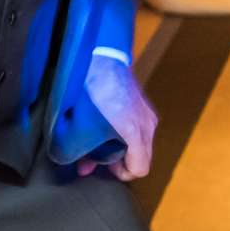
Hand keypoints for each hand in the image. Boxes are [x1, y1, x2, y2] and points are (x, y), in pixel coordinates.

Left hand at [75, 54, 158, 179]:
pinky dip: (121, 136)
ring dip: (118, 149)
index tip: (101, 168)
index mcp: (136, 132)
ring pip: (136, 145)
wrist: (98, 56)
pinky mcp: (140, 106)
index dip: (120, 174)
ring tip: (94, 146)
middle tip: (94, 160)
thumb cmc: (94, 90)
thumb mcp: (82, 126)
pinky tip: (102, 130)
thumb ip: (84, 151)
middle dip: (117, 163)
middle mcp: (146, 125)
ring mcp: (145, 114)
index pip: (139, 169)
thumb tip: (83, 168)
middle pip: (138, 158)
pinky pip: (135, 131)